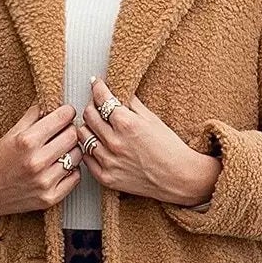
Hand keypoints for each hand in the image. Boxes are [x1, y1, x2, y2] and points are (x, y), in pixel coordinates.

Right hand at [0, 102, 83, 218]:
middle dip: (69, 130)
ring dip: (71, 151)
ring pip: (77, 156)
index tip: (65, 113)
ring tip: (59, 151)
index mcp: (26, 141)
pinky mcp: (49, 198)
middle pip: (73, 136)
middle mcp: (36, 162)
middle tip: (61, 132)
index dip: (66, 113)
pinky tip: (59, 168)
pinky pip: (75, 177)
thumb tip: (53, 101)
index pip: (62, 118)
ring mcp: (44, 182)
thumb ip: (33, 115)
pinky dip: (71, 171)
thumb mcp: (11, 133)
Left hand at [79, 78, 221, 207]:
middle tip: (98, 106)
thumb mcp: (152, 119)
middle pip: (89, 115)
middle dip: (92, 105)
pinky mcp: (106, 177)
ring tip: (97, 127)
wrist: (178, 178)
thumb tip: (117, 91)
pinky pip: (85, 157)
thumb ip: (131, 104)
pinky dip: (89, 149)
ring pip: (83, 135)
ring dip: (89, 127)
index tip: (96, 84)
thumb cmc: (170, 147)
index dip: (97, 87)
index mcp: (127, 123)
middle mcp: (114, 142)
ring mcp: (108, 161)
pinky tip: (98, 145)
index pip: (101, 98)